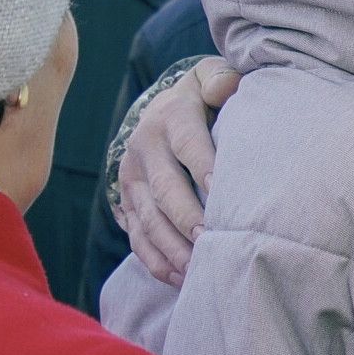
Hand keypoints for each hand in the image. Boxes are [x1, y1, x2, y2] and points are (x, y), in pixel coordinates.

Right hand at [116, 57, 240, 286]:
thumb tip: (227, 87)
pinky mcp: (126, 201)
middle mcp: (146, 148)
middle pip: (166, 189)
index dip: (205, 169)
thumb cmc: (202, 96)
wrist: (160, 107)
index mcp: (171, 116)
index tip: (223, 193)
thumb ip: (220, 79)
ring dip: (173, 247)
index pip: (189, 145)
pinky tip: (179, 278)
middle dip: (188, 217)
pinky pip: (137, 235)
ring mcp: (132, 178)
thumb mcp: (209, 77)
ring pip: (149, 218)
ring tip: (199, 269)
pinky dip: (156, 260)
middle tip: (211, 240)